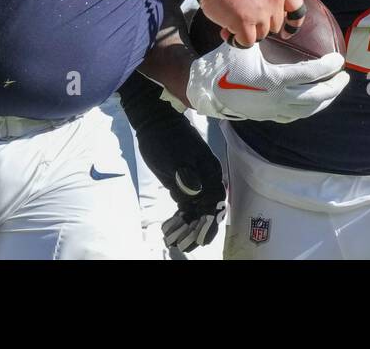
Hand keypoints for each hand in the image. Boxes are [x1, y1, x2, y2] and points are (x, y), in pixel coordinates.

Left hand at [150, 117, 225, 252]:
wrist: (155, 123)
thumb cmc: (164, 139)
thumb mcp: (172, 157)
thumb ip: (184, 175)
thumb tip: (194, 192)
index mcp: (209, 171)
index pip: (215, 203)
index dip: (209, 224)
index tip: (200, 241)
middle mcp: (207, 178)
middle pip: (208, 209)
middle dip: (198, 230)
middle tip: (184, 246)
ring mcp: (196, 181)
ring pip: (197, 209)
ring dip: (188, 226)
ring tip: (174, 241)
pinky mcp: (184, 182)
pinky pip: (187, 204)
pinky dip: (181, 217)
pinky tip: (171, 227)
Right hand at [185, 40, 348, 122]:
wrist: (206, 90)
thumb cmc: (225, 64)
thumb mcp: (247, 48)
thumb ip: (266, 40)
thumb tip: (282, 24)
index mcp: (274, 81)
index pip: (310, 75)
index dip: (328, 67)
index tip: (339, 60)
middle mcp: (277, 99)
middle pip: (315, 97)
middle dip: (334, 88)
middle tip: (344, 77)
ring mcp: (272, 111)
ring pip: (306, 110)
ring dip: (324, 101)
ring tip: (333, 90)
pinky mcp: (267, 117)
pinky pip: (293, 116)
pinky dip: (307, 109)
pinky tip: (312, 102)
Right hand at [199, 0, 305, 47]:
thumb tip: (270, 11)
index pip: (297, 9)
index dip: (293, 24)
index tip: (287, 33)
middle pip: (275, 26)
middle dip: (260, 25)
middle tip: (243, 17)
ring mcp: (260, 12)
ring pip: (261, 35)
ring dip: (247, 32)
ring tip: (232, 20)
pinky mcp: (244, 23)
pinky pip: (246, 42)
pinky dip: (237, 40)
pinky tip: (227, 32)